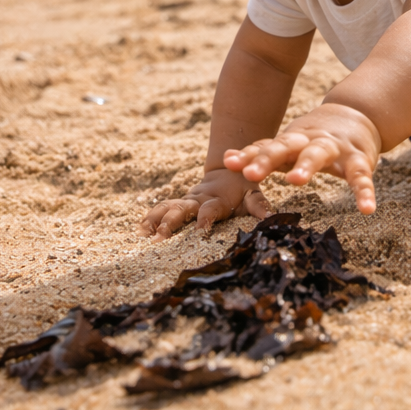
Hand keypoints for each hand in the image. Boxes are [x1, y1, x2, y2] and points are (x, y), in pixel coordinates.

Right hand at [139, 168, 272, 239]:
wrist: (229, 170)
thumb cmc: (243, 187)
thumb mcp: (254, 194)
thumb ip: (259, 205)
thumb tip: (270, 217)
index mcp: (217, 199)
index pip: (209, 210)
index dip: (205, 219)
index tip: (200, 230)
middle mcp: (198, 199)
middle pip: (182, 210)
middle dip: (170, 223)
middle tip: (159, 239)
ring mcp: (187, 200)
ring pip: (167, 208)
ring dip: (156, 221)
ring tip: (144, 237)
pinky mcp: (179, 203)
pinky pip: (162, 208)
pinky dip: (150, 218)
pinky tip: (139, 232)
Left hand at [224, 103, 382, 213]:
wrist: (356, 116)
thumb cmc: (313, 138)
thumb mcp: (288, 144)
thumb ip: (261, 153)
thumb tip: (226, 160)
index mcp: (291, 140)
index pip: (267, 146)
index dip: (249, 155)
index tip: (230, 163)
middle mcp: (310, 140)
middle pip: (286, 146)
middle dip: (268, 158)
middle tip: (251, 173)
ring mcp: (335, 148)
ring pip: (319, 154)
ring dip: (306, 165)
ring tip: (295, 180)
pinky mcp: (359, 160)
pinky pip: (361, 177)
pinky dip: (365, 192)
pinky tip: (367, 210)